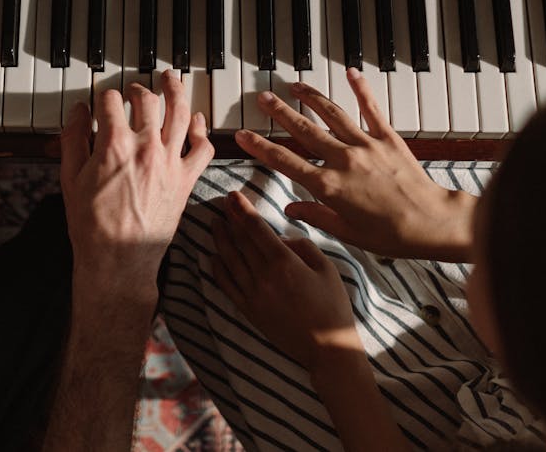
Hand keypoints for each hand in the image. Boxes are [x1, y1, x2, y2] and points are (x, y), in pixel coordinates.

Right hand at [59, 70, 214, 299]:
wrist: (118, 260)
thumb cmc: (91, 225)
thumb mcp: (69, 178)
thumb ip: (73, 139)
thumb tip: (78, 111)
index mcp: (114, 144)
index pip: (111, 101)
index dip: (104, 97)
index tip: (102, 102)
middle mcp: (146, 146)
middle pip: (148, 100)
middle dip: (137, 90)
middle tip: (133, 91)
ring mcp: (170, 162)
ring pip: (180, 112)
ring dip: (176, 90)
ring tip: (171, 79)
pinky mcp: (186, 179)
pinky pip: (203, 146)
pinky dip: (201, 128)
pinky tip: (195, 119)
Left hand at [211, 190, 360, 371]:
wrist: (326, 349)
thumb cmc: (332, 306)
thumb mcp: (327, 268)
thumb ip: (303, 246)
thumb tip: (281, 239)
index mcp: (284, 262)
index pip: (256, 228)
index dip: (242, 209)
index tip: (233, 195)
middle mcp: (263, 276)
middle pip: (240, 240)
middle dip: (229, 218)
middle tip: (222, 202)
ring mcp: (252, 294)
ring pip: (229, 259)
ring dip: (220, 239)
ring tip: (214, 223)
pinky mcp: (248, 310)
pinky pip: (227, 285)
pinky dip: (217, 268)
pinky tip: (213, 257)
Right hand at [235, 69, 476, 262]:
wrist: (431, 223)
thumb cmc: (391, 234)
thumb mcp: (346, 232)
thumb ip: (316, 216)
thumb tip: (292, 210)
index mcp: (329, 186)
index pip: (285, 162)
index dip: (260, 147)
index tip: (242, 135)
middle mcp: (343, 160)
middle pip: (303, 130)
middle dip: (279, 113)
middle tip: (262, 98)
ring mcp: (365, 145)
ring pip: (331, 114)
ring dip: (310, 97)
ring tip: (294, 85)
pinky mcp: (388, 138)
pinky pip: (371, 109)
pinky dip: (361, 89)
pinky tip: (350, 73)